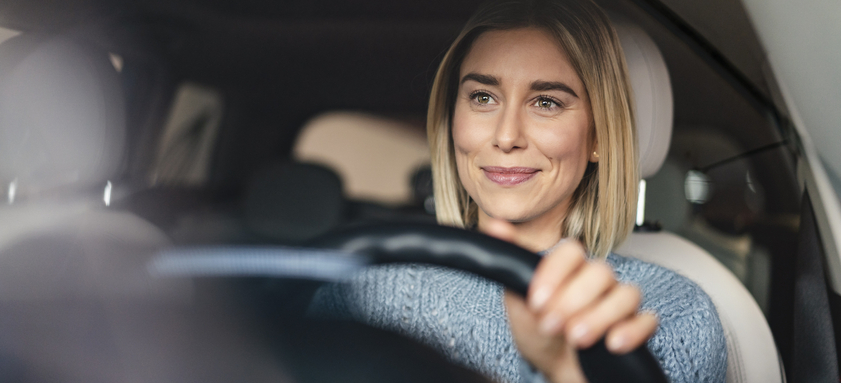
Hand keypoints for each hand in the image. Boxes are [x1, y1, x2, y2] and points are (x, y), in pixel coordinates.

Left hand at [483, 219, 657, 382]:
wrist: (553, 366)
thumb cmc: (538, 329)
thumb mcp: (516, 296)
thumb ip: (511, 260)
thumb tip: (495, 225)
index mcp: (570, 268)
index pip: (572, 252)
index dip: (555, 274)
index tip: (536, 300)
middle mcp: (597, 280)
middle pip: (600, 272)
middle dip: (572, 301)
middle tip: (550, 324)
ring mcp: (618, 302)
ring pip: (626, 294)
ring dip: (599, 316)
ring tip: (576, 338)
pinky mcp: (634, 327)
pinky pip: (647, 321)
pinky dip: (632, 330)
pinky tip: (612, 343)